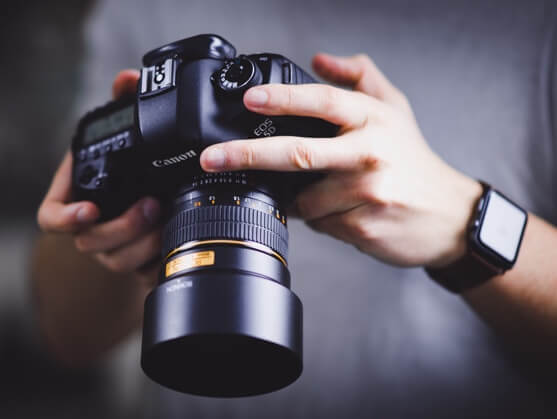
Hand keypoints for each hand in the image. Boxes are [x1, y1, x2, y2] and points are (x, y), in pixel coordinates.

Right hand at [37, 69, 161, 282]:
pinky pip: (141, 272)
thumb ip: (123, 104)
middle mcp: (89, 226)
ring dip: (143, 245)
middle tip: (151, 206)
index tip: (90, 209)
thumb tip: (128, 79)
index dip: (64, 219)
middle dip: (121, 229)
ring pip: (117, 261)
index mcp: (76, 195)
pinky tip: (177, 241)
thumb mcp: (124, 133)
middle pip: (89, 242)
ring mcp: (111, 247)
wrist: (151, 193)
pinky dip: (158, 260)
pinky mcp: (136, 261)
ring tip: (168, 221)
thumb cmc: (127, 163)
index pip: (51, 218)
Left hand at [200, 54, 481, 267]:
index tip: (250, 99)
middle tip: (213, 158)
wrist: (449, 216)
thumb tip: (319, 59)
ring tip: (326, 193)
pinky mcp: (362, 226)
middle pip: (298, 152)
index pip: (323, 101)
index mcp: (373, 120)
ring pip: (303, 199)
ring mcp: (366, 192)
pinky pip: (318, 224)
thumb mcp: (395, 110)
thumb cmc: (413, 161)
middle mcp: (370, 152)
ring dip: (299, 199)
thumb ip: (359, 77)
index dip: (284, 98)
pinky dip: (318, 218)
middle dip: (248, 155)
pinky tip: (341, 212)